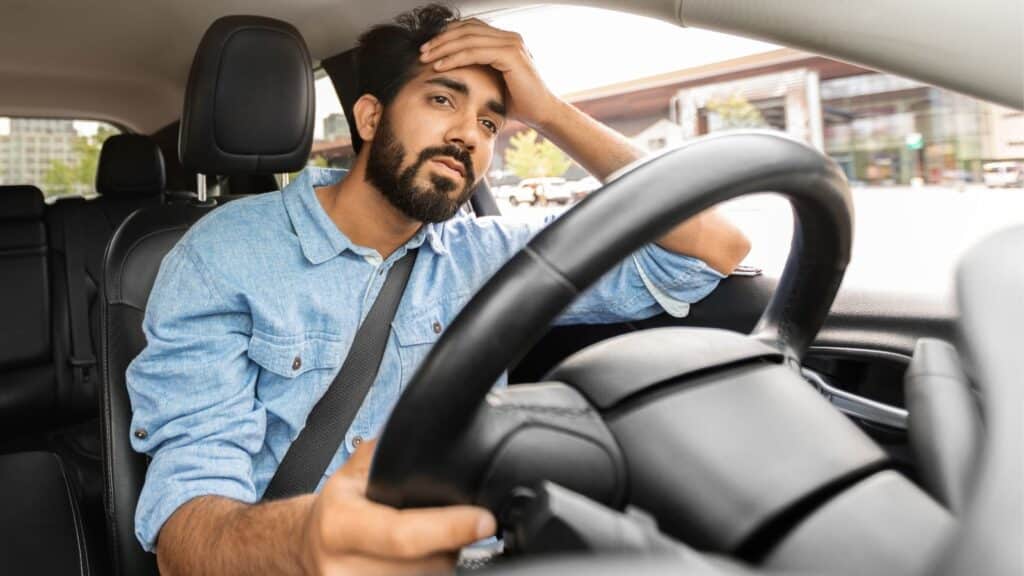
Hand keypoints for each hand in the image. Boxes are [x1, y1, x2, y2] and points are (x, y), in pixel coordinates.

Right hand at [301, 439, 495, 574]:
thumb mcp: (357, 471)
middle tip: (454, 523)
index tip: (484, 521)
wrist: (305, 545)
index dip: (449, 529)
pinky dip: (431, 573)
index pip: (403, 534)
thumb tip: (438, 427)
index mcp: (339, 524)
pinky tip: (425, 558)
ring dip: (443, 561)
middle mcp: (342, 566)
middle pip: (425, 564)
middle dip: (451, 543)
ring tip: (433, 541)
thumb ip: (393, 453)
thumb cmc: (339, 505)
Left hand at [419, 18, 564, 128]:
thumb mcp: (494, 82)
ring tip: (426, 58)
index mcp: (506, 40)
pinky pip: (475, 52)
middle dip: (441, 39)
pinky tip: (440, 66)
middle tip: (422, 51)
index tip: (429, 49)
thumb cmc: (518, 102)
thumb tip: (454, 70)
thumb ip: (479, 70)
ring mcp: (511, 43)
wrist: (541, 114)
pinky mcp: (510, 54)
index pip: (470, 28)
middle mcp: (510, 37)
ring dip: (443, 48)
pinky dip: (455, 58)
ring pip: (468, 38)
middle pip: (467, 29)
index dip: (448, 35)